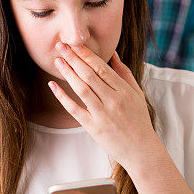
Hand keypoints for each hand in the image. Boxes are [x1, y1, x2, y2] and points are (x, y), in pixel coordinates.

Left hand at [49, 43, 162, 173]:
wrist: (141, 150)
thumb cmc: (139, 120)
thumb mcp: (137, 94)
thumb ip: (124, 73)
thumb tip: (113, 54)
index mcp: (124, 91)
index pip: (102, 68)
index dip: (87, 55)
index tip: (76, 44)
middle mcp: (113, 101)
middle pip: (89, 75)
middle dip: (74, 58)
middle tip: (61, 45)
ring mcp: (102, 115)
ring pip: (81, 89)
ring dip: (67, 73)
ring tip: (57, 61)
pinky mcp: (93, 127)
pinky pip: (74, 109)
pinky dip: (62, 97)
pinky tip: (53, 85)